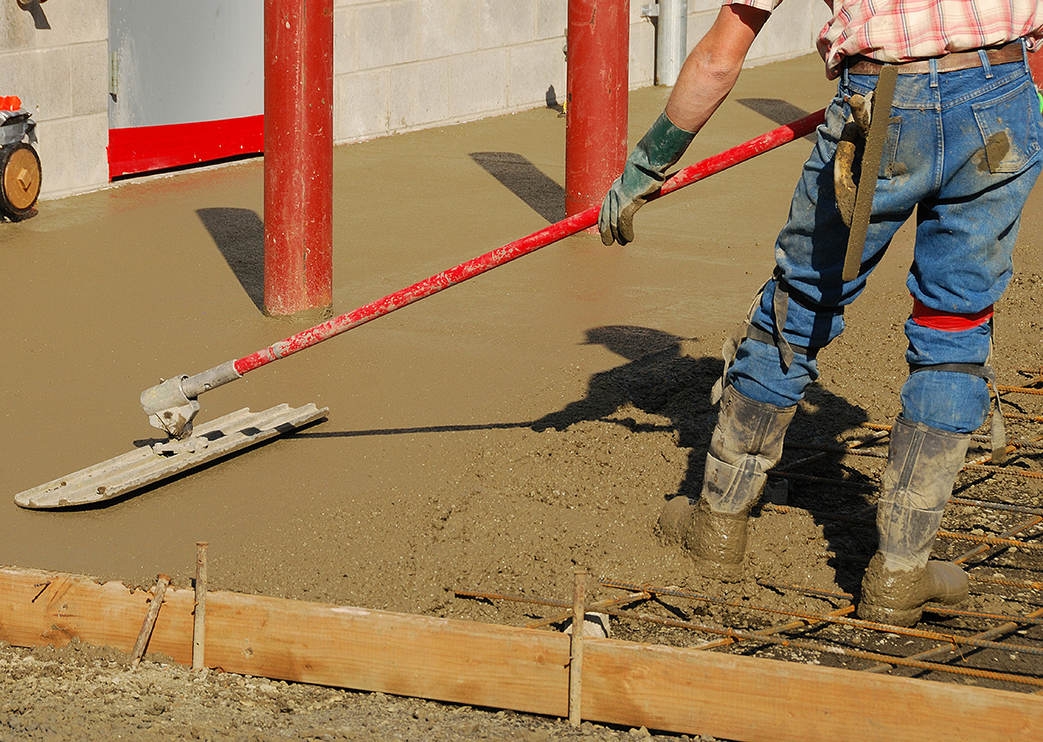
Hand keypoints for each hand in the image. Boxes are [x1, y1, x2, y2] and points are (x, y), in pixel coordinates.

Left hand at [598, 113, 694, 245]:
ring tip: (622, 242)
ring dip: (617, 235)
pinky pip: (624, 221)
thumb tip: (640, 192)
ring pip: (613, 222)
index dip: (602, 221)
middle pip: (605, 217)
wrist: (650, 160)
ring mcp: (620, 197)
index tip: (603, 231)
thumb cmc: (648, 169)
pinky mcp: (629, 201)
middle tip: (608, 242)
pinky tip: (629, 238)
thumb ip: (635, 189)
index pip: (604, 208)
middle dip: (605, 232)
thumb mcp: (638, 181)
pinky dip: (626, 232)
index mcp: (615, 188)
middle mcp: (614, 193)